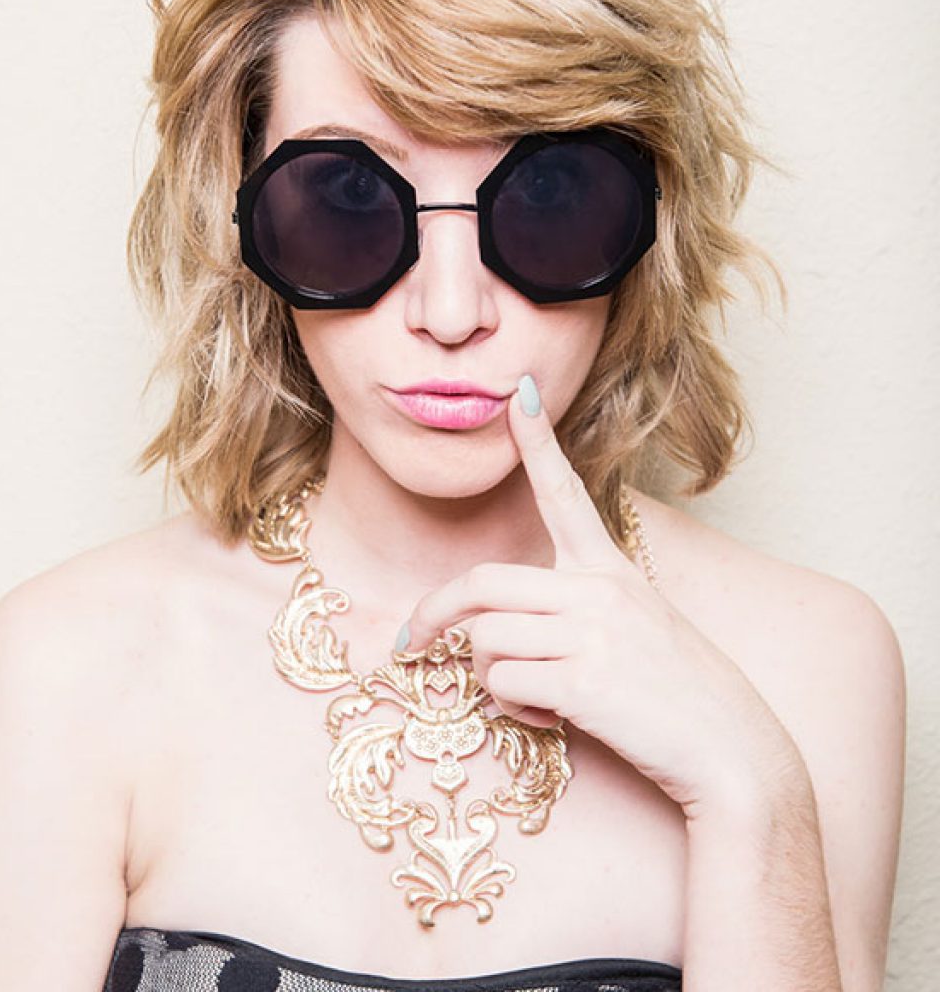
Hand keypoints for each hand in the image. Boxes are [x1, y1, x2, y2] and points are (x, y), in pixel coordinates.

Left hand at [398, 374, 801, 815]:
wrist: (735, 752)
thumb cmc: (681, 692)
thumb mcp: (639, 625)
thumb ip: (576, 611)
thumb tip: (500, 627)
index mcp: (611, 570)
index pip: (565, 494)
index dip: (538, 443)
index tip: (519, 394)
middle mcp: (598, 591)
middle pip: (482, 583)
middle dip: (434, 613)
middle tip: (413, 642)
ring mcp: (592, 635)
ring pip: (485, 640)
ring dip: (489, 677)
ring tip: (533, 696)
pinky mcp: (584, 683)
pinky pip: (504, 684)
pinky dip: (512, 709)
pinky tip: (551, 718)